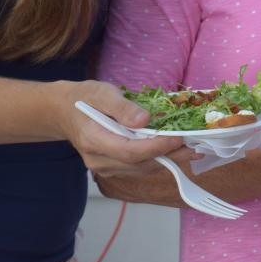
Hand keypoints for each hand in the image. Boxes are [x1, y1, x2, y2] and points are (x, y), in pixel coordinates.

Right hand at [58, 80, 195, 176]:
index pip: (130, 151)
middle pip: (140, 164)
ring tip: (192, 150)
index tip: (178, 139)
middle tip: (196, 148)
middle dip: (170, 156)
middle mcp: (98, 160)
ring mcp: (104, 168)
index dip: (156, 147)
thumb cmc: (84, 98)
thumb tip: (145, 120)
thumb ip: (122, 107)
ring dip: (167, 160)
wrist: (64, 112)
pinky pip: (138, 168)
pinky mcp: (112, 168)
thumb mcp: (102, 93)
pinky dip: (158, 160)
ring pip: (142, 169)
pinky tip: (174, 151)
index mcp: (94, 141)